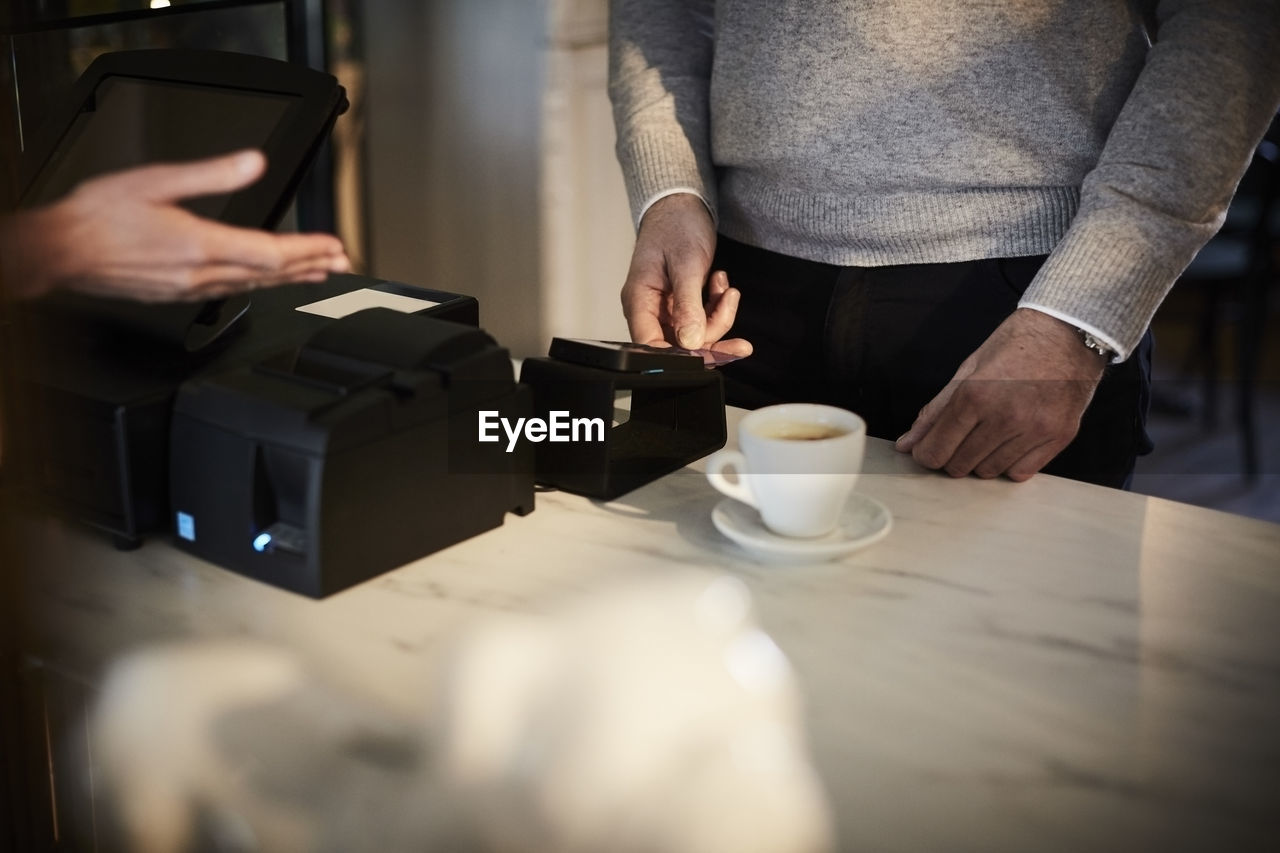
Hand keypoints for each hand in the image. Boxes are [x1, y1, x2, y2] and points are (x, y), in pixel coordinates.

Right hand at [0, 150, 349, 301]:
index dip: (308, 250)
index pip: (271, 253)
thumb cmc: (96, 218)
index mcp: (201, 245)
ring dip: (289, 279)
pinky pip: (229, 292)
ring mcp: (189, 288)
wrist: (58, 252)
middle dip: (310, 267)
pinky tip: (264, 283)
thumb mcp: (156, 181)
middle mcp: (200, 273)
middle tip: (341, 263)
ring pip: (253, 286)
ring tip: (316, 273)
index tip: (334, 246)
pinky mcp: (176, 294)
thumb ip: (211, 174)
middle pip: (270, 274)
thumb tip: (253, 163)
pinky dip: (257, 286)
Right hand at [621, 193, 751, 355]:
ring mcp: (664, 309)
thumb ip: (688, 305)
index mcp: (639, 300)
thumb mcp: (686, 264)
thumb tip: (690, 341)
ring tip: (726, 290)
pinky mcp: (680, 305)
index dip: (680, 356)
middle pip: (678, 345)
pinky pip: (701, 321)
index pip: (651, 346)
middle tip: (734, 321)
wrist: (682, 204)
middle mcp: (648, 310)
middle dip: (711, 336)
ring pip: (694, 335)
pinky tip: (720, 286)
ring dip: (718, 318)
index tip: (710, 352)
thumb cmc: (676, 225)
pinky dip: (717, 308)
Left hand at [894, 309, 1106, 480]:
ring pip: (989, 472)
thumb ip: (935, 411)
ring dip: (981, 460)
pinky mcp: (1058, 437)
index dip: (925, 455)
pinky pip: (1021, 472)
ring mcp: (1034, 429)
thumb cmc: (1015, 345)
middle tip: (960, 439)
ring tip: (988, 434)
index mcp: (975, 396)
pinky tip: (1010, 442)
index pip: (936, 450)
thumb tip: (907, 444)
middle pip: (959, 466)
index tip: (927, 451)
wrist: (1069, 332)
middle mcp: (1005, 417)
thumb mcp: (967, 370)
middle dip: (951, 457)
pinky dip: (1010, 464)